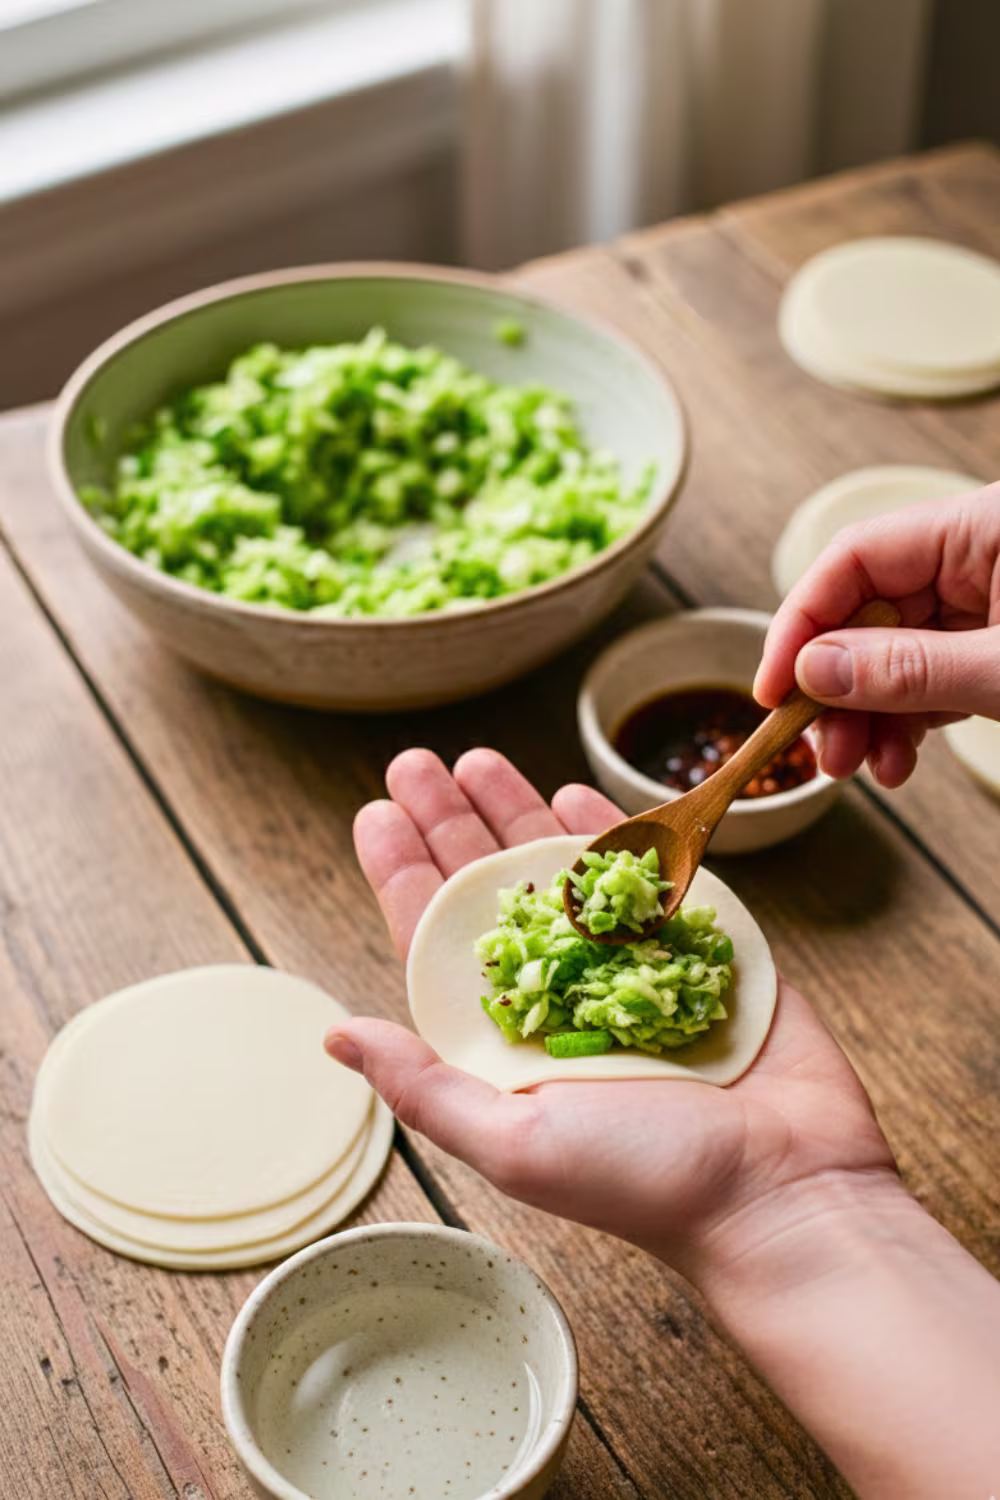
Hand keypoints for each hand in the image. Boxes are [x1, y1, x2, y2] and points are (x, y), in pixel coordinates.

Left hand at [327, 747, 895, 1287]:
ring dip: (516, 812)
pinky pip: (643, 875)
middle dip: (450, 822)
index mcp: (507, 1035)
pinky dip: (608, 831)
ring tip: (477, 760)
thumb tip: (335, 1033)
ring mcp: (625, 965)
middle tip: (415, 764)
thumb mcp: (515, 1141)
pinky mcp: (693, 946)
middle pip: (490, 890)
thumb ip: (425, 1086)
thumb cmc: (645, 1180)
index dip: (404, 873)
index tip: (376, 814)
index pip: (438, 939)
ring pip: (558, 871)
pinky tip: (570, 792)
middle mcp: (558, 993)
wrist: (783, 1189)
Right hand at [755, 480, 999, 786]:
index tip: (773, 690)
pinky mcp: (992, 647)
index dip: (801, 625)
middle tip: (821, 749)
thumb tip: (811, 671)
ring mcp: (983, 605)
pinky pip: (928, 679)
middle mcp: (973, 559)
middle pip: (866, 612)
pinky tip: (894, 760)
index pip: (854, 558)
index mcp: (979, 527)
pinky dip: (905, 723)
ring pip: (892, 655)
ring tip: (861, 767)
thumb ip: (911, 668)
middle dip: (836, 689)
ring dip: (866, 718)